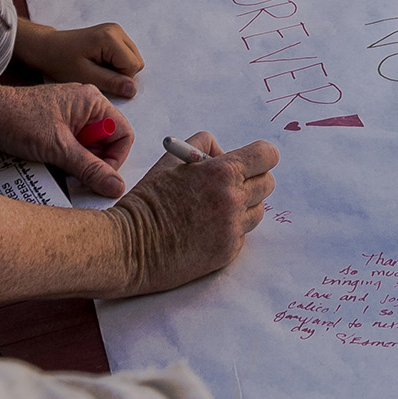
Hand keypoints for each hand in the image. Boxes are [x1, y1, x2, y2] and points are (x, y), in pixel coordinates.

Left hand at [0, 80, 134, 201]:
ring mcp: (71, 114)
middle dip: (93, 161)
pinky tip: (51, 160)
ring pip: (89, 146)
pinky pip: (74, 145)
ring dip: (78, 161)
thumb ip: (90, 169)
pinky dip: (66, 157)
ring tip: (58, 164)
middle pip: (106, 141)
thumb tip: (115, 185)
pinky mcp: (58, 124)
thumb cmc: (18, 119)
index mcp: (93, 101)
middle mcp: (86, 105)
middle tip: (75, 172)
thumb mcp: (59, 149)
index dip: (115, 159)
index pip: (122, 134)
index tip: (101, 176)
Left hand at [20, 19, 143, 103]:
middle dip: (121, 74)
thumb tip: (133, 90)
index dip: (120, 80)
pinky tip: (99, 63)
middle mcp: (117, 30)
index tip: (100, 80)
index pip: (133, 66)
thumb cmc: (62, 62)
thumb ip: (111, 82)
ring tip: (97, 69)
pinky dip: (116, 63)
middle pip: (136, 61)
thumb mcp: (85, 76)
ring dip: (118, 69)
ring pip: (133, 58)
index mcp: (110, 38)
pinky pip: (126, 54)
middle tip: (98, 75)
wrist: (48, 48)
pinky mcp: (113, 34)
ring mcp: (116, 30)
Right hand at [112, 130, 278, 296]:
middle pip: (267, 184)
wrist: (130, 246)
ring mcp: (232, 229)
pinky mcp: (227, 252)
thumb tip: (223, 152)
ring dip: (243, 207)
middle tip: (230, 185)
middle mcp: (233, 200)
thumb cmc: (148, 201)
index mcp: (222, 172)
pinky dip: (230, 231)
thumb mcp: (172, 160)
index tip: (252, 161)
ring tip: (214, 210)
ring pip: (258, 211)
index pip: (267, 156)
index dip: (260, 157)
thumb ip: (202, 146)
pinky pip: (242, 235)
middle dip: (252, 180)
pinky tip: (205, 231)